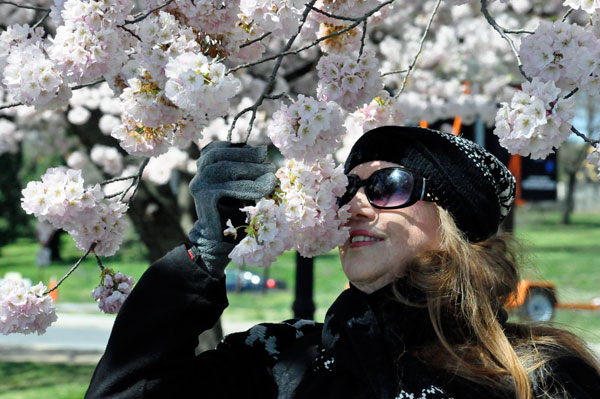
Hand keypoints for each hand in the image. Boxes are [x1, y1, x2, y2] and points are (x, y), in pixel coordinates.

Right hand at [189, 141, 275, 276]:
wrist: (219, 237)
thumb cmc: (233, 209)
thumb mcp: (240, 183)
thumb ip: (244, 169)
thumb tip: (262, 153)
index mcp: (205, 166)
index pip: (219, 149)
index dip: (240, 149)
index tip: (261, 152)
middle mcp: (199, 173)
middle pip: (221, 156)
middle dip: (247, 157)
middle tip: (270, 164)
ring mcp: (199, 184)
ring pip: (225, 169)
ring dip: (251, 171)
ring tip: (271, 177)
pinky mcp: (204, 197)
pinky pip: (227, 187)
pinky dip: (249, 187)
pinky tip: (264, 190)